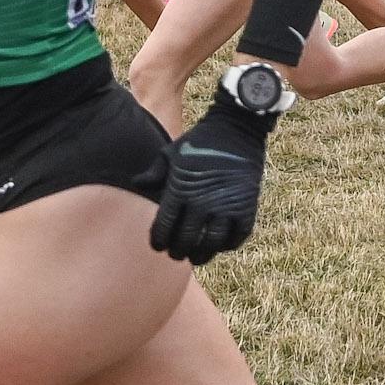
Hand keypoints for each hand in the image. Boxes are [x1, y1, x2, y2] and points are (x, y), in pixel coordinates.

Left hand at [150, 82, 276, 262]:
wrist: (236, 128)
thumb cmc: (200, 141)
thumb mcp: (171, 153)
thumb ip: (154, 172)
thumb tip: (137, 184)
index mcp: (179, 191)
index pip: (164, 228)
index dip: (159, 242)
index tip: (159, 246)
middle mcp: (202, 203)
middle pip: (187, 241)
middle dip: (178, 252)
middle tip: (177, 254)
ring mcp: (226, 206)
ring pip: (211, 244)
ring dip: (202, 255)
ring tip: (197, 256)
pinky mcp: (247, 206)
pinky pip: (238, 237)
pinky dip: (228, 246)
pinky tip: (220, 245)